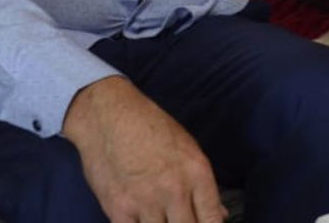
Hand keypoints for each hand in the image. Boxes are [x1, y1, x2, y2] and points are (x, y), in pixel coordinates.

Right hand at [62, 76, 226, 222]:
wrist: (107, 116)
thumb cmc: (149, 128)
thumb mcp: (187, 149)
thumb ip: (203, 187)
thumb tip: (220, 215)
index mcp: (197, 173)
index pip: (213, 220)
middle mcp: (174, 190)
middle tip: (178, 221)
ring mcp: (146, 201)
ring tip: (160, 218)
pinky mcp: (118, 209)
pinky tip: (141, 221)